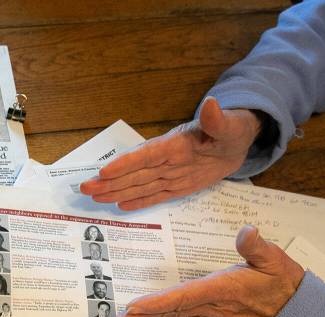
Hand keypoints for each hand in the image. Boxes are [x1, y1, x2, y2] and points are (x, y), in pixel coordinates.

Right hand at [78, 97, 260, 210]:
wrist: (239, 141)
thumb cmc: (234, 129)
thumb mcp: (230, 124)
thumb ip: (217, 119)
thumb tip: (211, 103)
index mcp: (175, 144)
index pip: (146, 155)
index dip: (125, 164)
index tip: (104, 171)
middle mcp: (167, 160)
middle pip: (134, 173)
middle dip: (109, 181)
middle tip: (85, 188)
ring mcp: (171, 173)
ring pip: (139, 185)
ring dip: (116, 191)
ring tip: (94, 196)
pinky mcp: (179, 186)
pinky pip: (156, 196)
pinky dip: (139, 201)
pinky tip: (121, 206)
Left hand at [109, 225, 304, 316]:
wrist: (296, 312)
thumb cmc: (284, 283)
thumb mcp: (275, 259)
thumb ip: (257, 246)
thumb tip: (246, 231)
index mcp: (222, 289)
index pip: (183, 297)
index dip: (158, 303)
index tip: (134, 307)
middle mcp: (211, 306)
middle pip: (169, 313)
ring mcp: (209, 315)